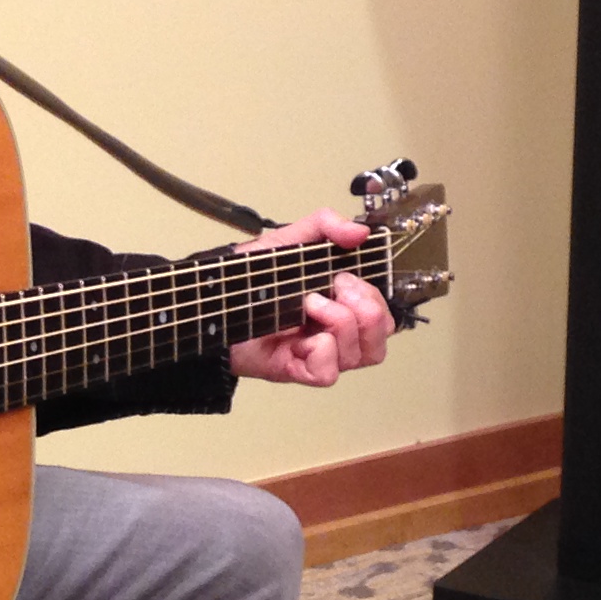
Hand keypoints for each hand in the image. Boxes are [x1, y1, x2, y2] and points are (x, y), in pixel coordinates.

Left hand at [230, 209, 394, 387]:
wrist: (215, 298)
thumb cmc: (252, 276)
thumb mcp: (290, 240)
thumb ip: (325, 226)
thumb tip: (360, 232)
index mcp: (343, 307)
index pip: (385, 317)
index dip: (375, 297)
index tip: (345, 276)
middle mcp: (336, 335)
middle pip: (380, 341)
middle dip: (366, 309)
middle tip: (333, 288)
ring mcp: (319, 355)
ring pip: (361, 357)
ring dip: (341, 324)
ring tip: (309, 304)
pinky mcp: (297, 371)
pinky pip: (328, 374)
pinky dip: (323, 352)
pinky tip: (303, 337)